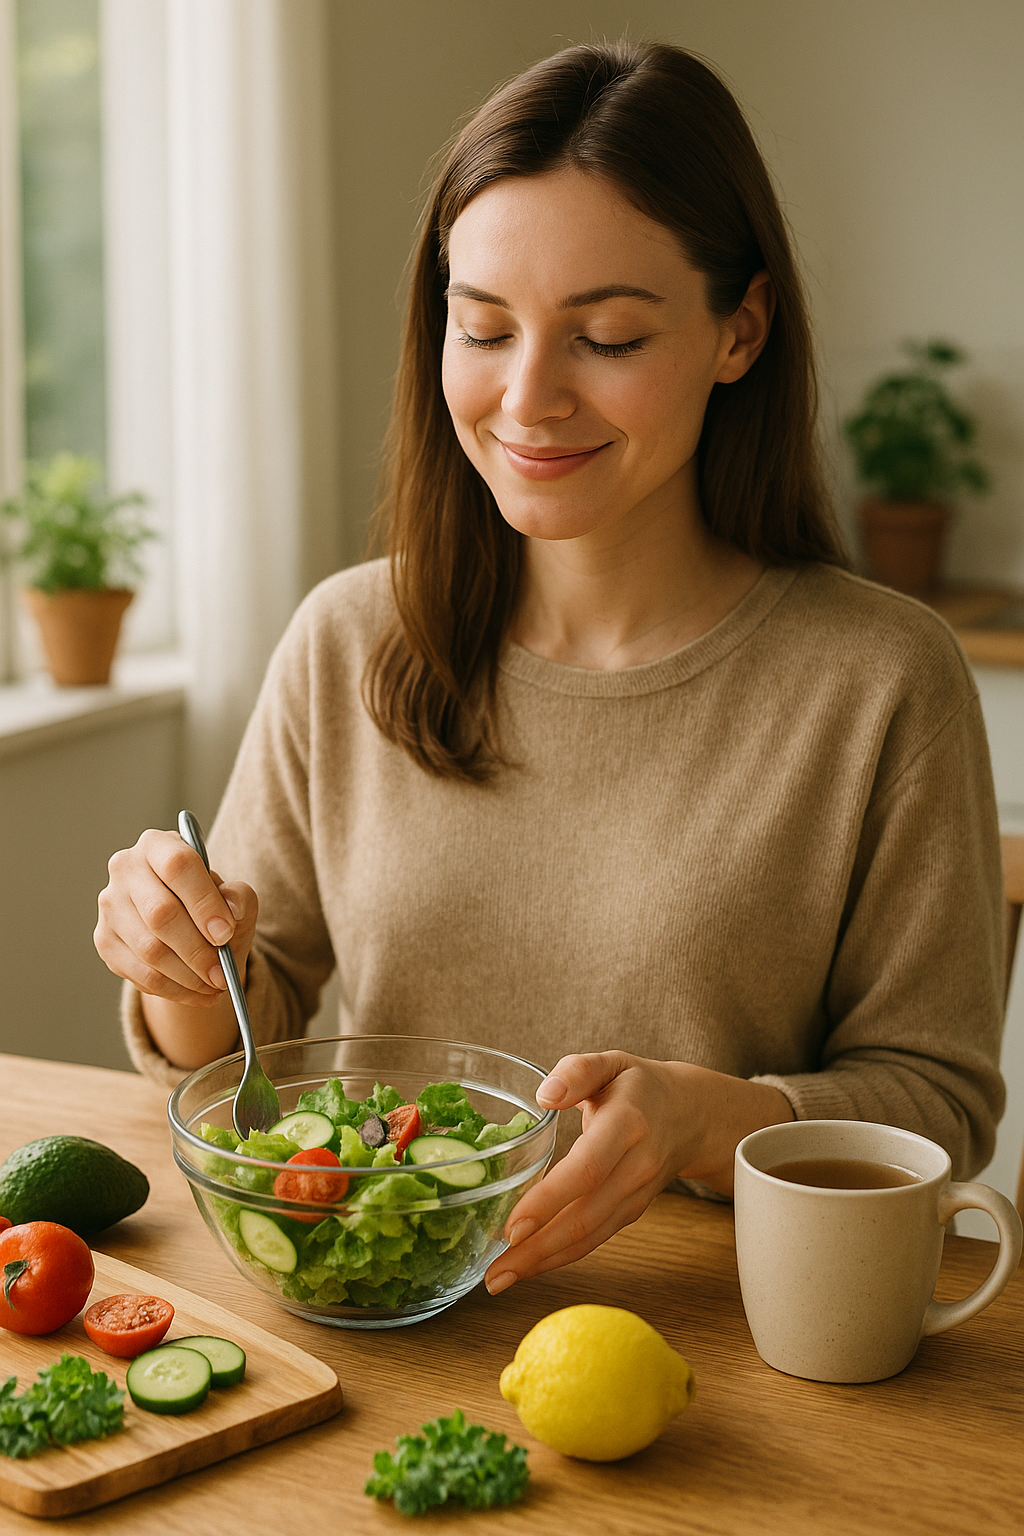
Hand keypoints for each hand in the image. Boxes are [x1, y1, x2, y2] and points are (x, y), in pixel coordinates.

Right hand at [94, 828, 257, 1007]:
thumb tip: (232, 911)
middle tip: (223, 974)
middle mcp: (126, 869)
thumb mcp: (233, 896)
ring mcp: (110, 905)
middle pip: (160, 913)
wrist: (184, 925)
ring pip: (149, 950)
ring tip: (217, 986)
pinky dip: (174, 990)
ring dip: (188, 976)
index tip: (226, 933)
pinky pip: (140, 974)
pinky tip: (198, 994)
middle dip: (198, 950)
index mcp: (158, 844)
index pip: (178, 866)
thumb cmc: (210, 904)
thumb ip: (239, 896)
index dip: (203, 901)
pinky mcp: (104, 940)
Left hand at [484, 1051, 792, 1294]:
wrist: (691, 1115)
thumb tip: (545, 1094)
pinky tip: (528, 1266)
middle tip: (493, 1274)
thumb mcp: (612, 1061)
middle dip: (536, 1250)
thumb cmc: (639, 1085)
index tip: (512, 1227)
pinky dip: (560, 1257)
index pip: (586, 1169)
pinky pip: (594, 1239)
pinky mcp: (631, 1212)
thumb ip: (578, 1071)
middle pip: (585, 1217)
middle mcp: (635, 1167)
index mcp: (627, 1124)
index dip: (549, 1201)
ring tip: (499, 1279)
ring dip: (543, 1263)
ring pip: (588, 1237)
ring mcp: (636, 1195)